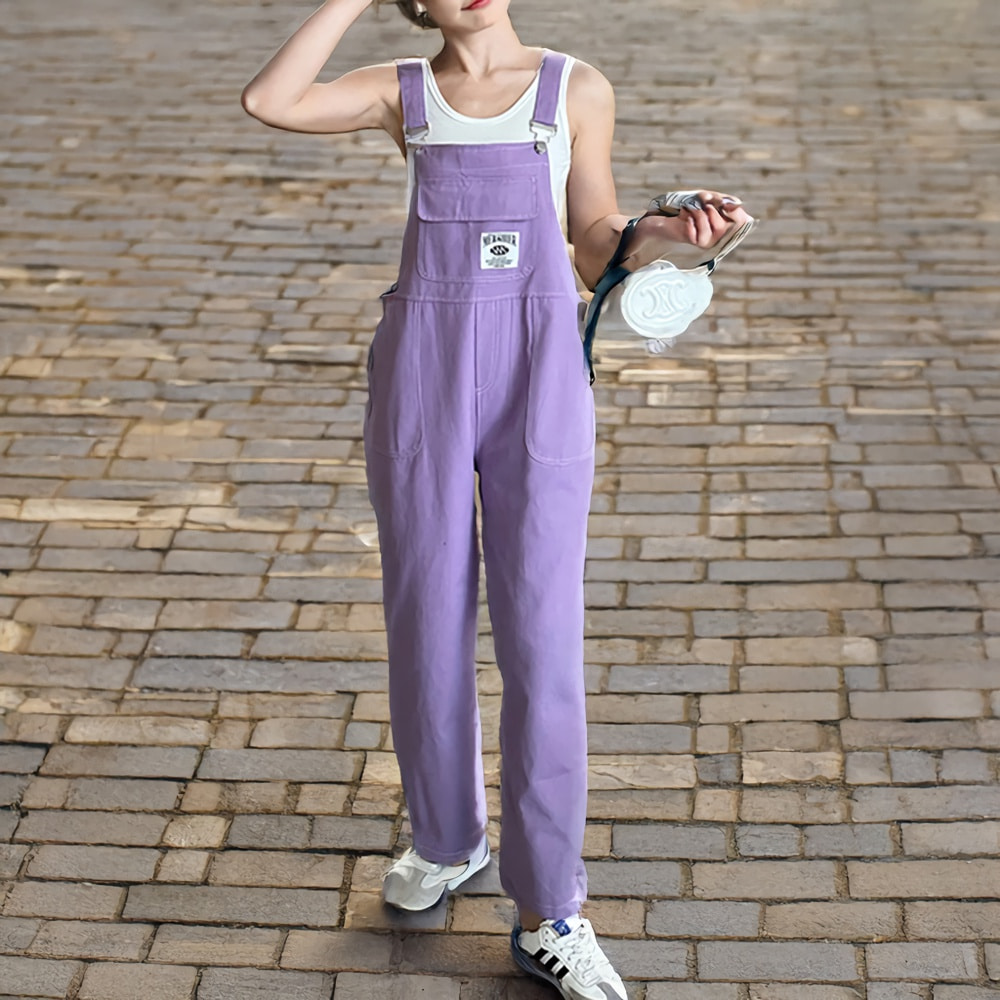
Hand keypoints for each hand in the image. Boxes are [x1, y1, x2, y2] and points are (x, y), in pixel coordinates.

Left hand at [622, 190, 749, 270]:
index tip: (725, 203)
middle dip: (713, 209)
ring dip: (699, 212)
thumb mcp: (705, 199)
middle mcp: (717, 236)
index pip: (743, 221)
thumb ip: (721, 201)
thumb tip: (737, 204)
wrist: (660, 217)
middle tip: (700, 204)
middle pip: (726, 224)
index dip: (736, 212)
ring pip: (713, 226)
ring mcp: (705, 240)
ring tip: (690, 209)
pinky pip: (697, 229)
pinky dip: (689, 217)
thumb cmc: (685, 208)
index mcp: (724, 225)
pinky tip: (683, 215)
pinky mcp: (692, 240)